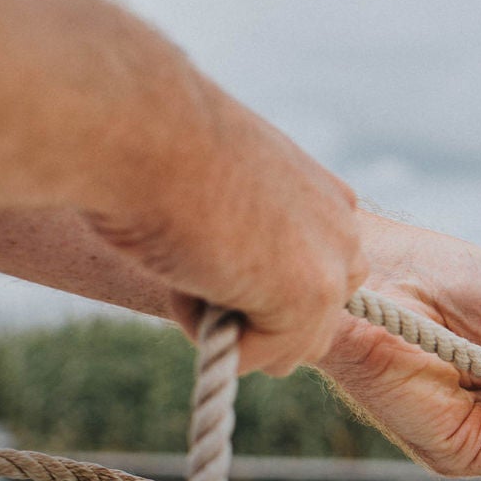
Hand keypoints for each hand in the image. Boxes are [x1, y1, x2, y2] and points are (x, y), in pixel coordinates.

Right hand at [85, 92, 365, 376]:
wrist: (137, 123)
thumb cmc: (154, 145)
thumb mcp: (219, 189)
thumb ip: (248, 235)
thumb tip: (232, 284)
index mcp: (324, 198)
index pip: (314, 281)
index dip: (256, 288)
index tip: (206, 248)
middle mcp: (343, 230)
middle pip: (310, 326)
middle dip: (252, 321)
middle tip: (194, 259)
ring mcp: (334, 267)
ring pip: (285, 350)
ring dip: (229, 330)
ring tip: (188, 262)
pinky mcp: (311, 298)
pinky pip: (255, 358)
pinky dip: (211, 339)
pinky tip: (188, 275)